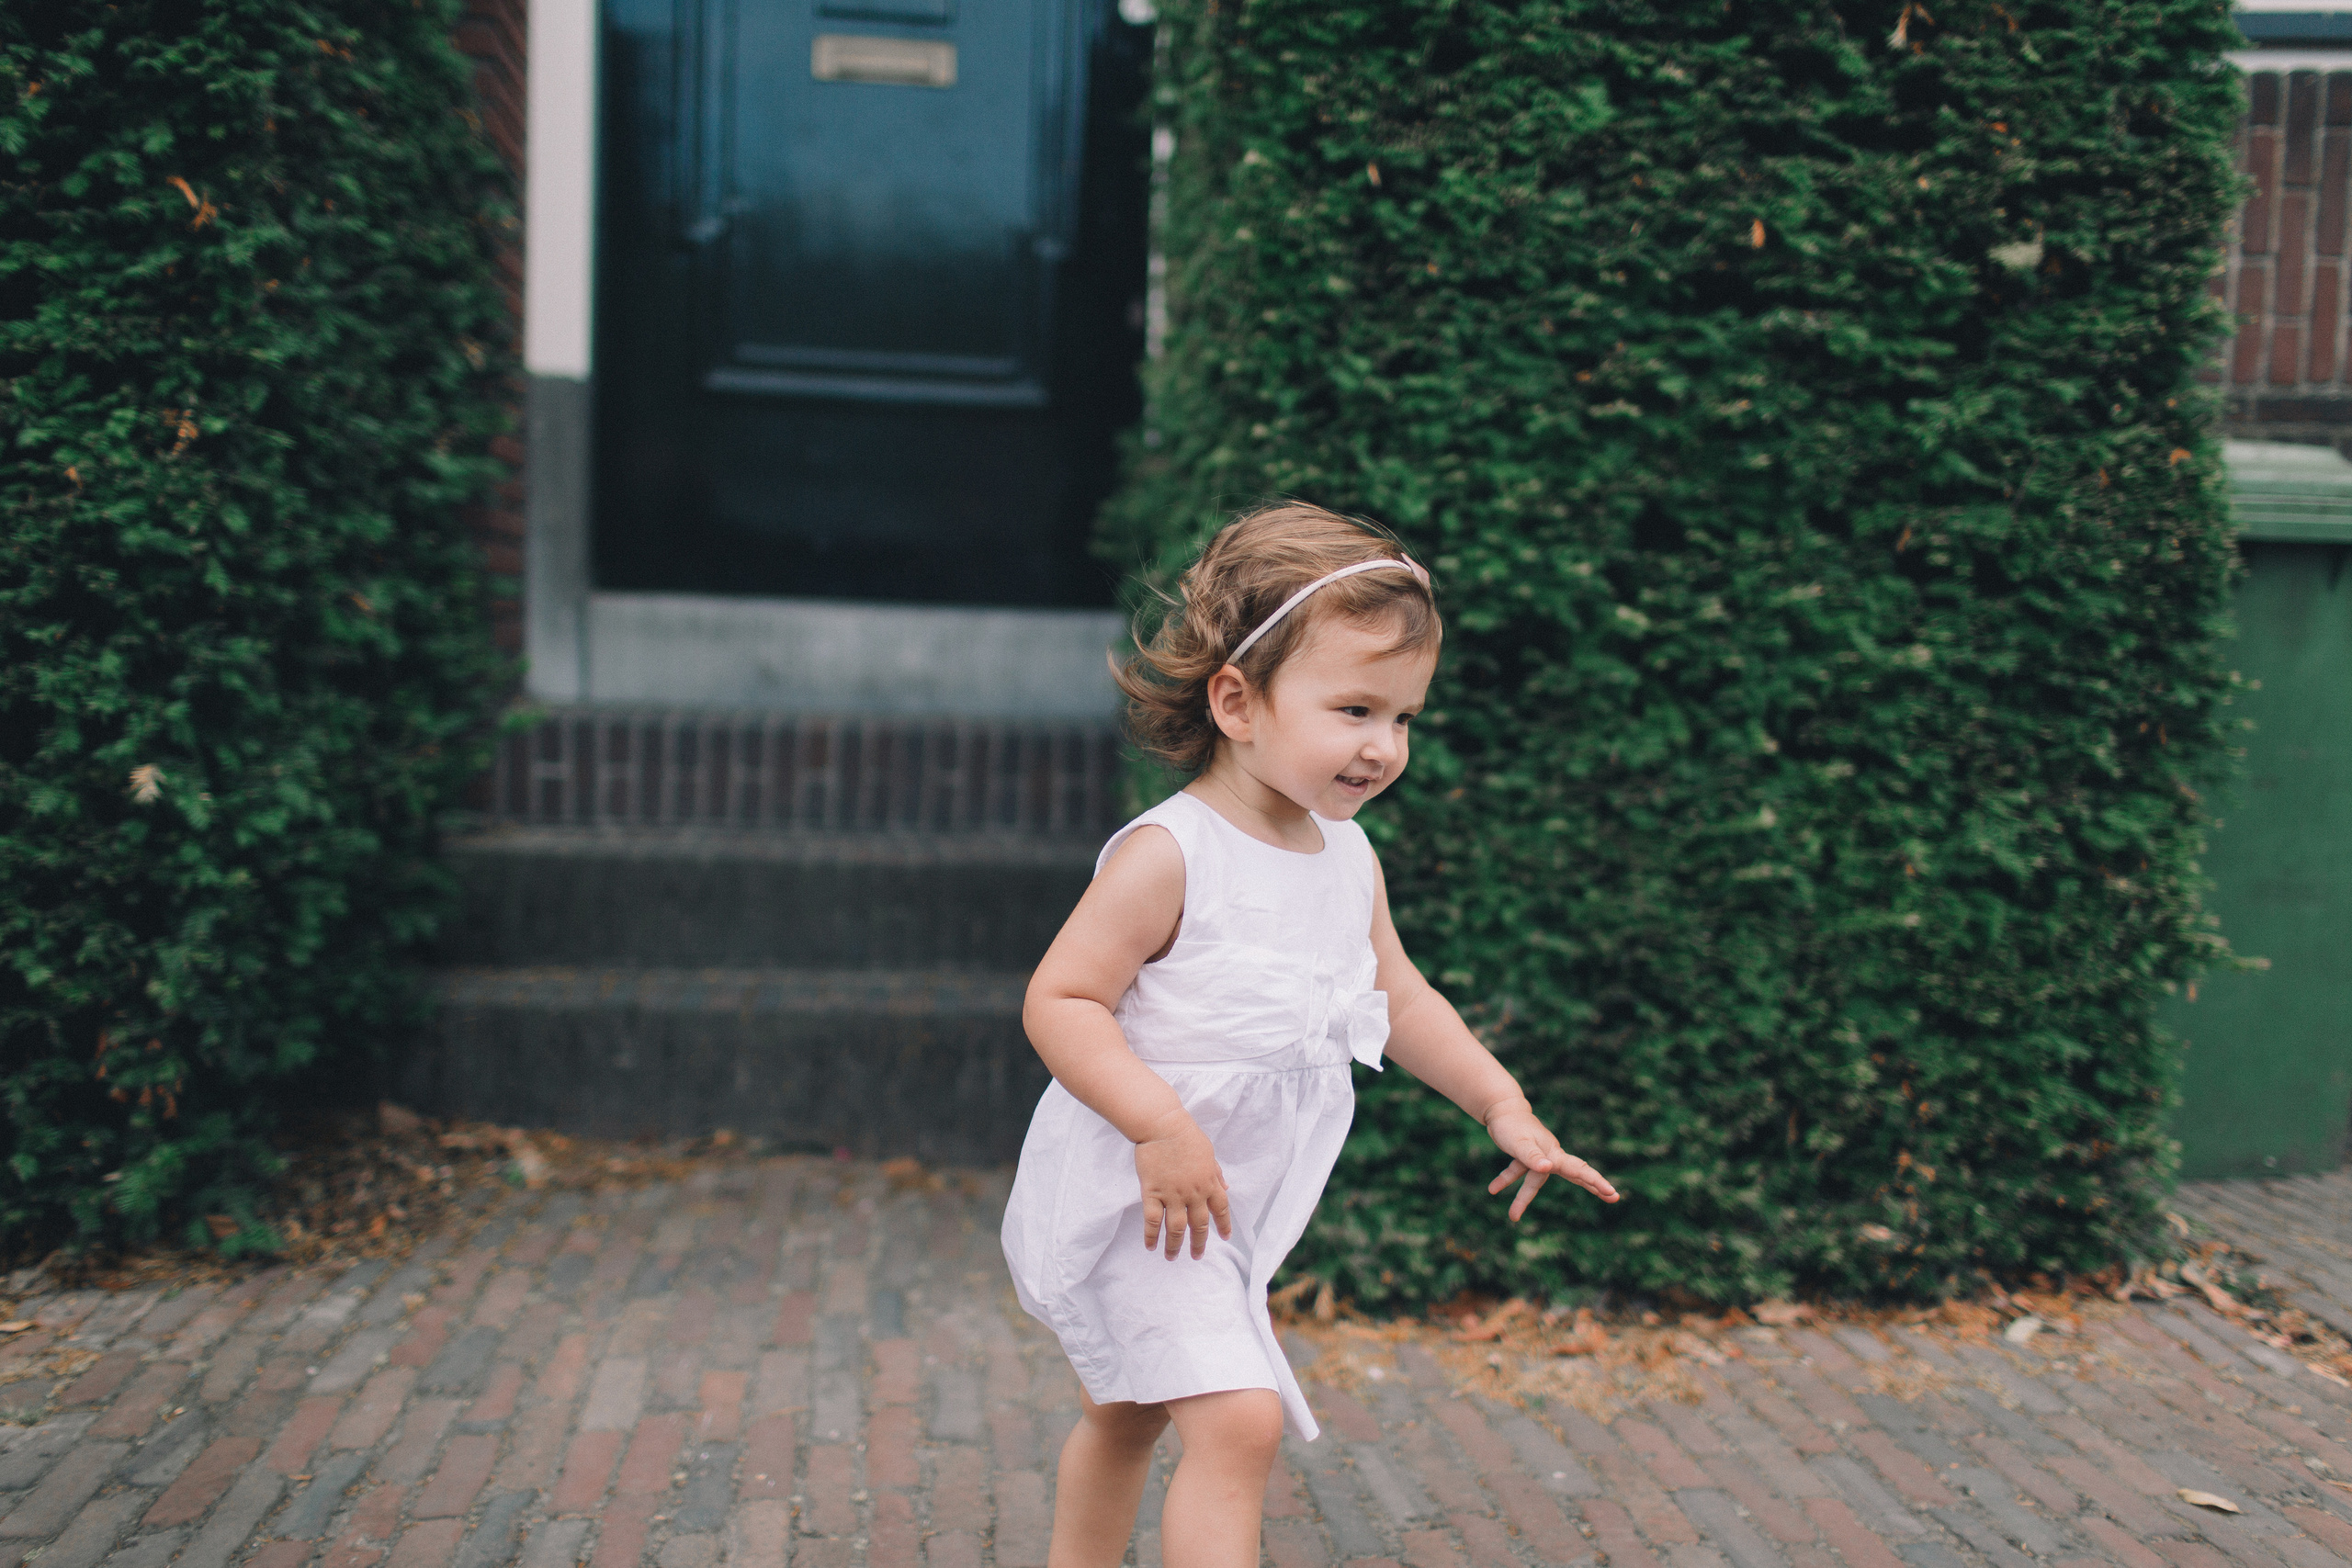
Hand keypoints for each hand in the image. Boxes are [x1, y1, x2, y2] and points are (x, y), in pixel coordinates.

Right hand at [1134, 1110, 1231, 1259]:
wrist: (1163, 1126)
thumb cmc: (1186, 1135)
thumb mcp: (1209, 1153)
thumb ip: (1216, 1173)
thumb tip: (1226, 1187)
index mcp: (1210, 1182)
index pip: (1221, 1209)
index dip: (1224, 1225)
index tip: (1225, 1238)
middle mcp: (1194, 1193)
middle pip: (1199, 1225)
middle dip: (1199, 1243)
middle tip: (1196, 1256)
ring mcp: (1173, 1195)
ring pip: (1176, 1228)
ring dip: (1175, 1246)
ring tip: (1172, 1257)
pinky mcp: (1153, 1193)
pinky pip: (1153, 1220)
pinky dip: (1152, 1236)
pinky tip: (1150, 1247)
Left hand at [1481, 1098, 1617, 1219]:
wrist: (1501, 1108)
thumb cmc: (1512, 1125)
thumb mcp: (1520, 1143)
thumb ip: (1533, 1157)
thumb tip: (1549, 1168)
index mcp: (1553, 1153)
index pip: (1579, 1170)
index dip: (1596, 1183)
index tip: (1612, 1194)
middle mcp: (1549, 1155)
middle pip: (1574, 1174)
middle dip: (1592, 1187)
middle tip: (1613, 1198)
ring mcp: (1538, 1156)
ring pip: (1536, 1181)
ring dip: (1524, 1198)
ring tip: (1513, 1217)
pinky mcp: (1524, 1156)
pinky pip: (1517, 1172)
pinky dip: (1506, 1180)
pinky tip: (1493, 1189)